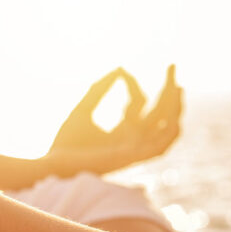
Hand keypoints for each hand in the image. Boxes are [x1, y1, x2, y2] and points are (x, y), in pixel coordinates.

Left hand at [46, 66, 182, 175]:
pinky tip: (173, 113)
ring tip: (177, 86)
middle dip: (167, 90)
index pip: (139, 104)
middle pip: (160, 114)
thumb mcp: (84, 109)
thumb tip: (120, 68)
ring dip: (175, 108)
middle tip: (172, 67)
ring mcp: (136, 150)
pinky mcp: (134, 158)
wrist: (53, 164)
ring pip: (167, 129)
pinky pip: (161, 147)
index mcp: (123, 132)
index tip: (122, 71)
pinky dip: (170, 132)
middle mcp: (134, 141)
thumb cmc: (65, 142)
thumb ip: (100, 89)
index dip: (134, 85)